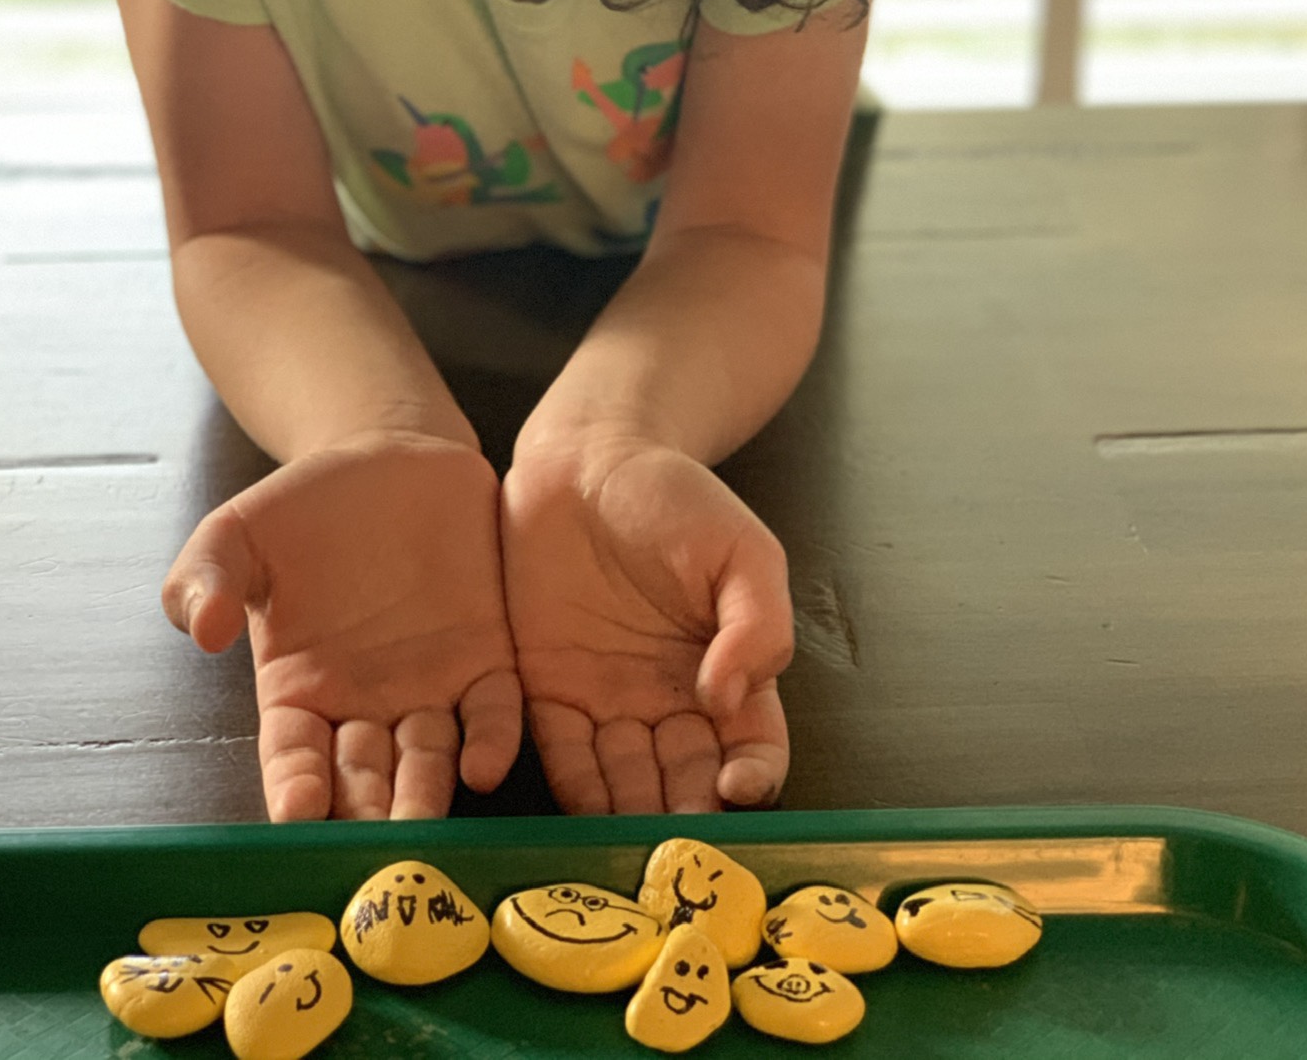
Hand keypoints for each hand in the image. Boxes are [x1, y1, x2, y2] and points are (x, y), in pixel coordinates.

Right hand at [163, 432, 520, 821]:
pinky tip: (485, 762)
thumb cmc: (302, 507)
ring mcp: (431, 687)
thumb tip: (201, 629)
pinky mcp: (488, 656)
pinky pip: (494, 709)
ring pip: (429, 760)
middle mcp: (366, 706)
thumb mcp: (235, 535)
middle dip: (367, 819)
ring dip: (427, 796)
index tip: (295, 812)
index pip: (293, 758)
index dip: (294, 787)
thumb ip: (207, 579)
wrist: (389, 455)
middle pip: (365, 780)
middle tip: (372, 858)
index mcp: (298, 690)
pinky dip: (492, 739)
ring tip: (426, 826)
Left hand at [500, 438, 792, 814]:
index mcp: (730, 673)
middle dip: (687, 819)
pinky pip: (562, 755)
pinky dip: (573, 789)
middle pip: (687, 784)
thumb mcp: (742, 549)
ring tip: (630, 846)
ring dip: (631, 820)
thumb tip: (732, 697)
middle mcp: (671, 704)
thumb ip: (758, 622)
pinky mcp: (548, 692)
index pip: (752, 750)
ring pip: (626, 785)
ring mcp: (609, 703)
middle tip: (680, 848)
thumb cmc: (676, 498)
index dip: (753, 778)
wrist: (588, 459)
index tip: (739, 789)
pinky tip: (582, 812)